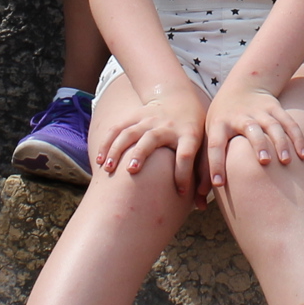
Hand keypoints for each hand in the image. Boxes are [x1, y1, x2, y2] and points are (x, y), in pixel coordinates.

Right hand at [97, 79, 207, 195]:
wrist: (179, 98)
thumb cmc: (194, 131)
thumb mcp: (205, 147)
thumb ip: (204, 174)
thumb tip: (201, 207)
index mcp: (189, 134)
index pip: (186, 154)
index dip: (183, 173)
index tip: (180, 192)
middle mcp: (167, 126)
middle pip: (152, 139)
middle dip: (141, 154)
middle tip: (132, 171)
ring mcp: (150, 119)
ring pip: (130, 133)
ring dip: (117, 150)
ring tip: (107, 168)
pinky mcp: (135, 115)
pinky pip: (118, 128)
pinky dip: (107, 143)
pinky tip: (98, 160)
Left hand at [204, 84, 303, 197]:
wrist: (244, 84)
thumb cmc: (222, 119)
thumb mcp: (209, 134)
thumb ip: (204, 165)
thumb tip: (198, 199)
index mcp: (220, 124)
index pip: (215, 144)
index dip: (215, 164)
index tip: (219, 184)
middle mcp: (240, 116)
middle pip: (250, 128)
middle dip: (258, 144)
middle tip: (264, 162)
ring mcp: (260, 110)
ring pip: (273, 125)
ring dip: (281, 142)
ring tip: (286, 161)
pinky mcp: (276, 108)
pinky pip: (289, 123)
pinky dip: (298, 138)